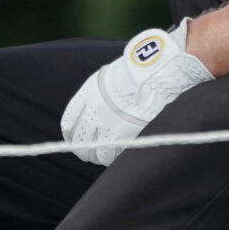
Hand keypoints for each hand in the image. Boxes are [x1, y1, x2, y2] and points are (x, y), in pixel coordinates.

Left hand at [59, 18, 213, 165]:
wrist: (159, 73)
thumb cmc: (139, 71)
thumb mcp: (110, 76)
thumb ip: (98, 94)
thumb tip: (92, 109)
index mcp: (89, 94)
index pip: (69, 123)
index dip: (71, 135)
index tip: (73, 139)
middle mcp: (96, 111)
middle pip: (80, 141)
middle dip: (82, 149)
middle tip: (87, 154)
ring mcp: (112, 125)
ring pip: (95, 152)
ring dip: (97, 156)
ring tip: (101, 157)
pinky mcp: (127, 135)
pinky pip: (113, 155)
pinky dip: (113, 158)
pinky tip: (115, 155)